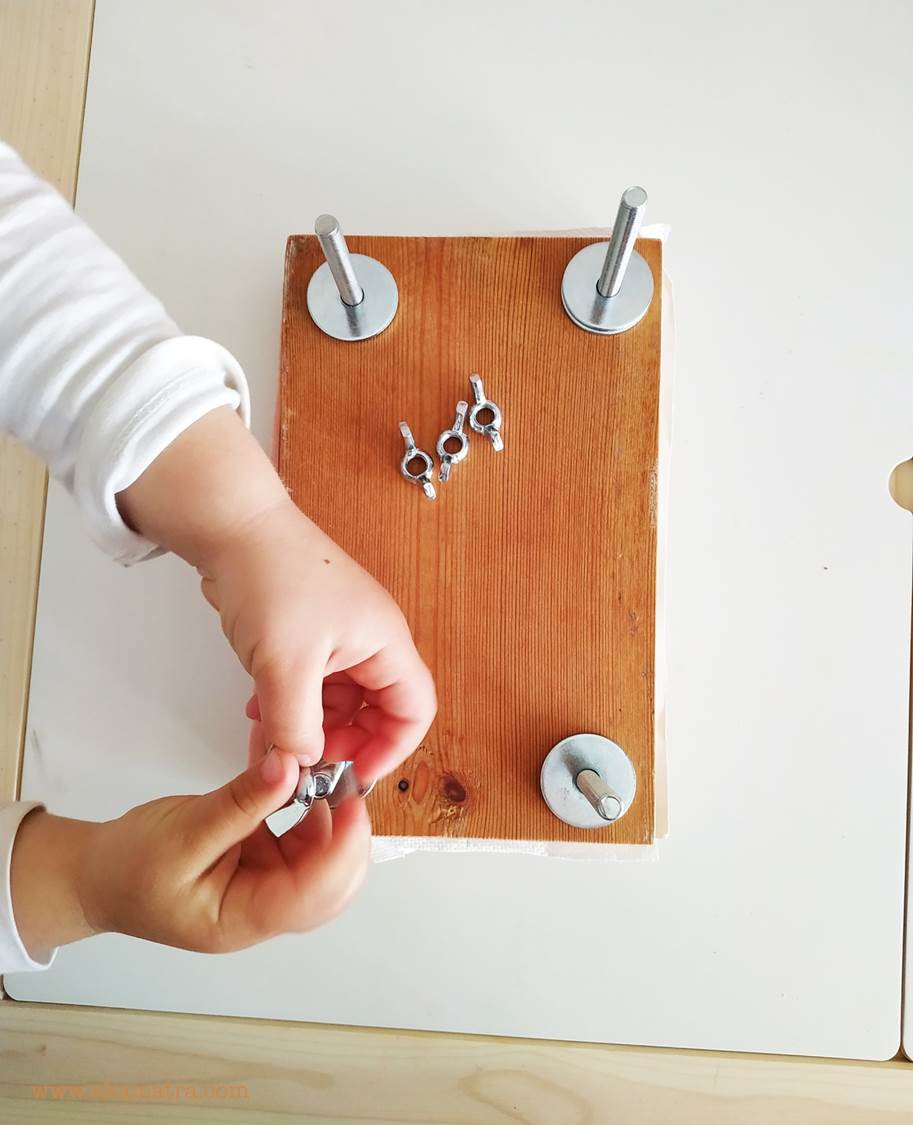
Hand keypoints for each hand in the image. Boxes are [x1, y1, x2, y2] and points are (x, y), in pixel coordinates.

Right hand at [11, 737, 369, 958]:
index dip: (343, 846)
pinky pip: (302, 839)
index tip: (351, 795)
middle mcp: (264, 909)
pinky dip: (307, 807)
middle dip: (347, 832)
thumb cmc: (130, 864)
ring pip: (323, 858)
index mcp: (242, 919)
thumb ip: (241, 802)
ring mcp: (267, 887)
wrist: (98, 875)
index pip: (313, 894)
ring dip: (329, 816)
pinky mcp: (264, 863)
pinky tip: (296, 777)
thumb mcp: (185, 829)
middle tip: (342, 778)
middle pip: (333, 884)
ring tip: (319, 770)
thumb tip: (290, 767)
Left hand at [117, 407, 436, 778]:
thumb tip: (302, 767)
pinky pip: (313, 686)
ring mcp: (339, 637)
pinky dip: (292, 706)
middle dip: (343, 743)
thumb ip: (297, 726)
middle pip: (377, 712)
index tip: (352, 776)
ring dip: (311, 727)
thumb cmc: (271, 574)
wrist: (231, 526)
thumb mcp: (285, 665)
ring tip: (274, 738)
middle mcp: (370, 641)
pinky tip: (261, 712)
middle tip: (306, 763)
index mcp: (385, 642)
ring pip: (340, 703)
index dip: (390, 751)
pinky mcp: (309, 635)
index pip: (414, 712)